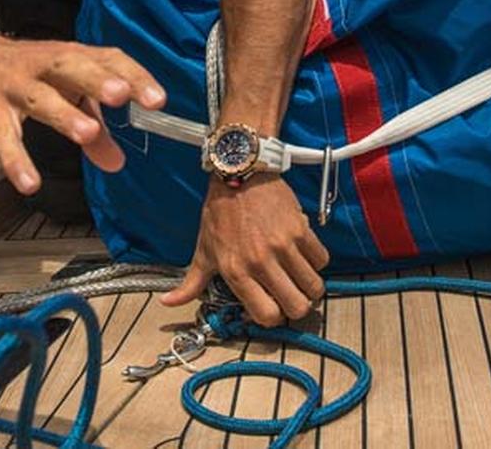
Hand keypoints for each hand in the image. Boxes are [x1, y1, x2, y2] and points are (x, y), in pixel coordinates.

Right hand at [0, 38, 165, 194]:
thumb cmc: (30, 72)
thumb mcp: (67, 92)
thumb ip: (96, 125)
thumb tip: (117, 162)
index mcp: (72, 57)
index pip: (107, 59)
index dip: (134, 76)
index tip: (157, 99)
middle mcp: (45, 66)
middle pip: (72, 67)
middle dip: (97, 80)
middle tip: (121, 96)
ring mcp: (16, 86)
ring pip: (40, 97)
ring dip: (64, 114)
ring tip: (88, 134)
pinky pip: (4, 136)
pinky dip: (15, 159)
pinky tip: (29, 183)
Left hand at [160, 173, 328, 325]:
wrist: (240, 173)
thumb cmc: (221, 211)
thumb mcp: (203, 249)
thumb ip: (190, 283)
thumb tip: (169, 302)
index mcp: (236, 271)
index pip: (267, 316)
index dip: (272, 317)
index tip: (270, 307)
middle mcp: (261, 261)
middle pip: (297, 307)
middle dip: (296, 307)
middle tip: (290, 296)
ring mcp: (283, 245)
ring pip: (313, 286)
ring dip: (309, 286)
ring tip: (298, 277)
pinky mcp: (300, 229)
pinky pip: (321, 259)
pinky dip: (316, 261)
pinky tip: (303, 255)